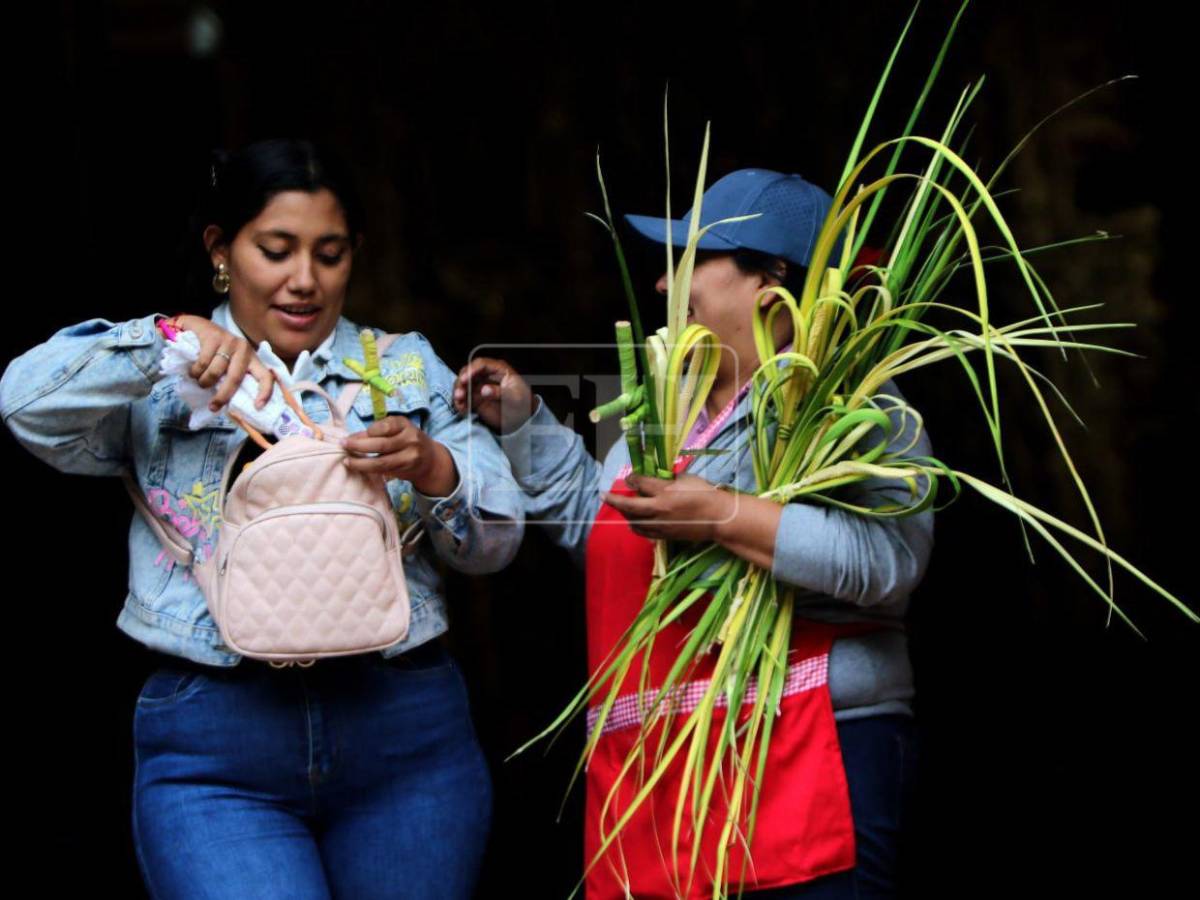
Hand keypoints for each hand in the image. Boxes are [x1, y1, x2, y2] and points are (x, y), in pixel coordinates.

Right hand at [175, 315, 274, 410]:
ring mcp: (229, 341)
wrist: (194, 326)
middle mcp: (243, 348)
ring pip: (215, 372)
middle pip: (235, 378)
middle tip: (213, 406)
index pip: (266, 376)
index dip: (265, 392)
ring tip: (199, 380)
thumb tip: (230, 405)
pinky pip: (202, 363)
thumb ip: (231, 378)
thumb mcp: (227, 364)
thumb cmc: (212, 351)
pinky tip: (193, 370)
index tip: (257, 407)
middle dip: (223, 395)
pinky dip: (195, 371)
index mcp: (251, 358)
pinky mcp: (213, 337)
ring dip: (203, 381)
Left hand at [341, 415, 458, 496]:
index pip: (385, 427)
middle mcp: (410, 440)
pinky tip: (360, 467)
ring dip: (361, 463)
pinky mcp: (406, 471)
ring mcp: (410, 457)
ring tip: (348, 461)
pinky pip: (384, 471)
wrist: (430, 460)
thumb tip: (351, 438)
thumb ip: (377, 431)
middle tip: (343, 446)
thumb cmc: (407, 440)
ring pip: (382, 462)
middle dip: (359, 446)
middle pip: (381, 445)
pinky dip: (370, 470)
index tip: (352, 436)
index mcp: (405, 425)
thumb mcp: (396, 429)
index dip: (367, 432)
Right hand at [453, 357, 534, 433]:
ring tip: (459, 401)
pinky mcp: (476, 399)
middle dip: (461, 381)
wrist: (524, 417)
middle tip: (459, 392)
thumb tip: (484, 390)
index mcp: (498, 369)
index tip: (465, 379)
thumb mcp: (515, 397)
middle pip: (468, 372)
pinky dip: (460, 403)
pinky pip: (464, 399)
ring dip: (458, 392)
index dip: (471, 370)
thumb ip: (500, 392)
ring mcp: (480, 387)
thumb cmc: (523, 403)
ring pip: (463, 385)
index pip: (481, 364)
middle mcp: (487, 376)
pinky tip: (462, 409)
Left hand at [602, 473, 734, 542]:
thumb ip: (668, 479)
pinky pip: (645, 532)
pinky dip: (637, 526)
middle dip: (615, 500)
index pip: (641, 484)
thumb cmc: (706, 494)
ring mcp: (661, 525)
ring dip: (626, 515)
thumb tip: (656, 479)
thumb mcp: (686, 478)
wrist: (719, 518)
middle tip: (604, 495)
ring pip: (635, 522)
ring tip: (622, 509)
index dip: (632, 479)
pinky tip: (635, 523)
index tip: (628, 478)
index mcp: (665, 492)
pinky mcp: (666, 535)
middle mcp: (659, 510)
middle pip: (630, 506)